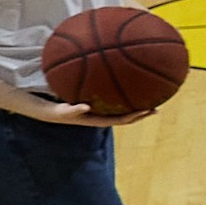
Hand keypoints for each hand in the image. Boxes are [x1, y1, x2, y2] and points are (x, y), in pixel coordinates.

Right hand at [35, 98, 153, 127]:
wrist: (48, 111)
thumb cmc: (57, 111)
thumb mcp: (63, 112)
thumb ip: (73, 110)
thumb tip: (85, 107)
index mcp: (98, 120)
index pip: (121, 120)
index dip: (135, 117)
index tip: (148, 111)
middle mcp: (102, 116)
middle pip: (126, 117)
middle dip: (141, 113)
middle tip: (156, 108)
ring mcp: (100, 112)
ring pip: (121, 109)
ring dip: (135, 104)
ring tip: (150, 97)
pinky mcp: (96, 106)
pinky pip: (112, 100)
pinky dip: (122, 94)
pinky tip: (129, 84)